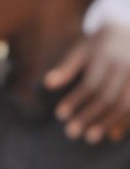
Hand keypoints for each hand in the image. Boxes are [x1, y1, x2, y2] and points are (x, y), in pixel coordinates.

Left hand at [44, 24, 129, 143]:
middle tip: (71, 133)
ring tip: (90, 138)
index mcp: (106, 58)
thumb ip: (66, 68)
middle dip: (89, 116)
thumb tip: (47, 84)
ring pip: (125, 105)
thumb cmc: (99, 44)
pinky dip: (126, 122)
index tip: (59, 115)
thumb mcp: (81, 50)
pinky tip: (114, 136)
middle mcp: (125, 68)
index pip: (90, 84)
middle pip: (107, 97)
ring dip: (108, 123)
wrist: (129, 30)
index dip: (75, 100)